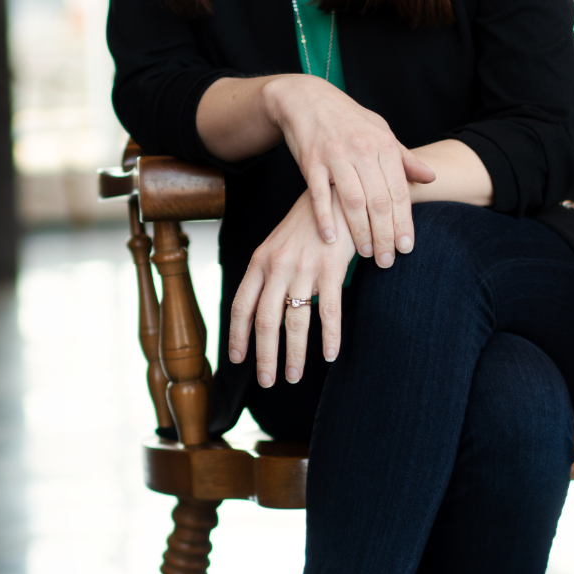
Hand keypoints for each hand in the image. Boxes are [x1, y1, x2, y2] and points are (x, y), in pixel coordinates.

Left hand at [229, 189, 354, 387]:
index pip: (242, 305)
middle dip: (264, 357)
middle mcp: (277, 267)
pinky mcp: (331, 268)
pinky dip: (329, 337)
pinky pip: (329, 311)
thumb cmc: (308, 223)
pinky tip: (331, 355)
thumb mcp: (277, 243)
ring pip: (295, 322)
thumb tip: (260, 307)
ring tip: (293, 377)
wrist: (336, 192)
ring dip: (293, 355)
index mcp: (260, 261)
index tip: (237, 359)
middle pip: (265, 322)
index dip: (238, 336)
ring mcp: (304, 269)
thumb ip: (267, 273)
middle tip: (266, 382)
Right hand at [263, 74, 434, 265]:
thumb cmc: (348, 119)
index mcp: (384, 145)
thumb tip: (432, 178)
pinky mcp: (311, 161)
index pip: (399, 191)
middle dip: (385, 235)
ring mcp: (335, 156)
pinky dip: (325, 218)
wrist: (307, 98)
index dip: (404, 222)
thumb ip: (405, 158)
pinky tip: (331, 239)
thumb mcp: (381, 131)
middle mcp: (362, 150)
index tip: (407, 247)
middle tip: (387, 261)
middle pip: (378, 201)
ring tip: (365, 254)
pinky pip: (319, 194)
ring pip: (352, 201)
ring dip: (359, 232)